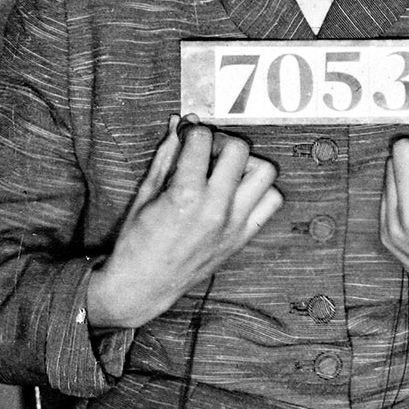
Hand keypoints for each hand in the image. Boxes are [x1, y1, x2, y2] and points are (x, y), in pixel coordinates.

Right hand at [87, 115, 282, 328]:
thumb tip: (178, 122)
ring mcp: (234, 224)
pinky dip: (260, 190)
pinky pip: (271, 202)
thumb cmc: (137, 241)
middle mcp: (216, 209)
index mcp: (186, 196)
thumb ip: (167, 154)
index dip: (192, 130)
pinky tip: (237, 192)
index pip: (203, 139)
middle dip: (221, 140)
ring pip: (265, 172)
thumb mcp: (145, 193)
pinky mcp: (243, 237)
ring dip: (247, 163)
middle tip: (206, 150)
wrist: (143, 287)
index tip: (185, 135)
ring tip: (225, 170)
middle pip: (239, 149)